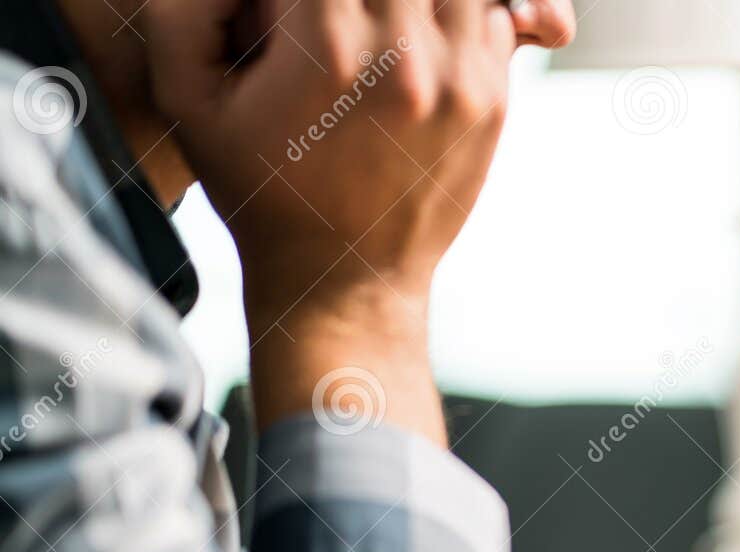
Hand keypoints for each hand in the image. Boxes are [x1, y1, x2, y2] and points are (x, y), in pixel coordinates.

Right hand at [142, 0, 571, 438]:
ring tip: (380, 21)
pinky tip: (421, 36)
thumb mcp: (188, 97)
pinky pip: (493, 17)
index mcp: (326, 44)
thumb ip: (185, 7)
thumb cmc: (260, 188)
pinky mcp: (492, 101)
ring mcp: (460, 79)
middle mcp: (403, 56)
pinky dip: (462, 12)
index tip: (299, 12)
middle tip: (336, 16)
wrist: (343, 277)